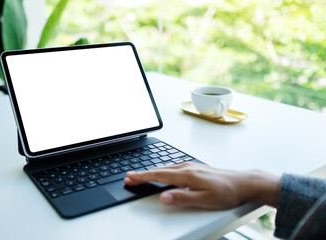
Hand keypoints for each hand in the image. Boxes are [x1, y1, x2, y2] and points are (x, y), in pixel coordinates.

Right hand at [124, 162, 280, 208]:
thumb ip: (182, 198)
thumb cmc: (226, 191)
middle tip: (129, 177)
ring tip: (141, 175)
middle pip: (159, 170)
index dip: (143, 177)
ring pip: (165, 168)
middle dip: (143, 174)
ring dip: (151, 171)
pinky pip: (172, 168)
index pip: (159, 176)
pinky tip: (161, 173)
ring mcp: (191, 166)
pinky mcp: (195, 168)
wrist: (243, 182)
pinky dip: (161, 171)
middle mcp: (187, 167)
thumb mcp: (204, 199)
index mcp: (186, 175)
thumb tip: (163, 197)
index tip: (130, 177)